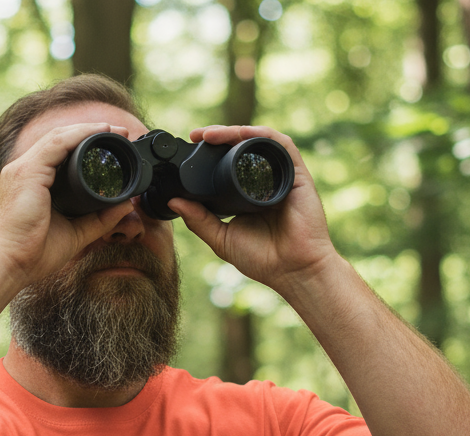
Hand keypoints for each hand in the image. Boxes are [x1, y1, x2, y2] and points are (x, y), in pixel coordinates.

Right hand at [0, 122, 137, 289]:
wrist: (8, 265)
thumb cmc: (33, 254)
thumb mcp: (75, 233)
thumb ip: (99, 220)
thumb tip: (126, 205)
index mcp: (31, 183)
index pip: (58, 152)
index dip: (85, 143)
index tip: (112, 144)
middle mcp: (23, 171)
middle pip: (59, 140)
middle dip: (90, 132)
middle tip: (120, 132)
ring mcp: (23, 169)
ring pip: (59, 136)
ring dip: (88, 130)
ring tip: (113, 129)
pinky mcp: (27, 173)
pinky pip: (57, 144)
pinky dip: (79, 135)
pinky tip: (97, 132)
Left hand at [167, 125, 336, 291]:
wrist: (292, 270)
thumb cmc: (262, 259)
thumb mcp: (221, 238)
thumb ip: (198, 220)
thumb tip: (173, 202)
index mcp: (247, 193)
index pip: (228, 163)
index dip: (210, 152)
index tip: (190, 146)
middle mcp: (265, 180)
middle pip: (241, 147)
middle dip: (218, 136)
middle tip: (195, 135)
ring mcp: (281, 175)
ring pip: (258, 141)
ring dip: (233, 131)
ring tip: (209, 134)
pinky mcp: (297, 174)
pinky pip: (280, 144)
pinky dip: (259, 134)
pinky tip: (240, 134)